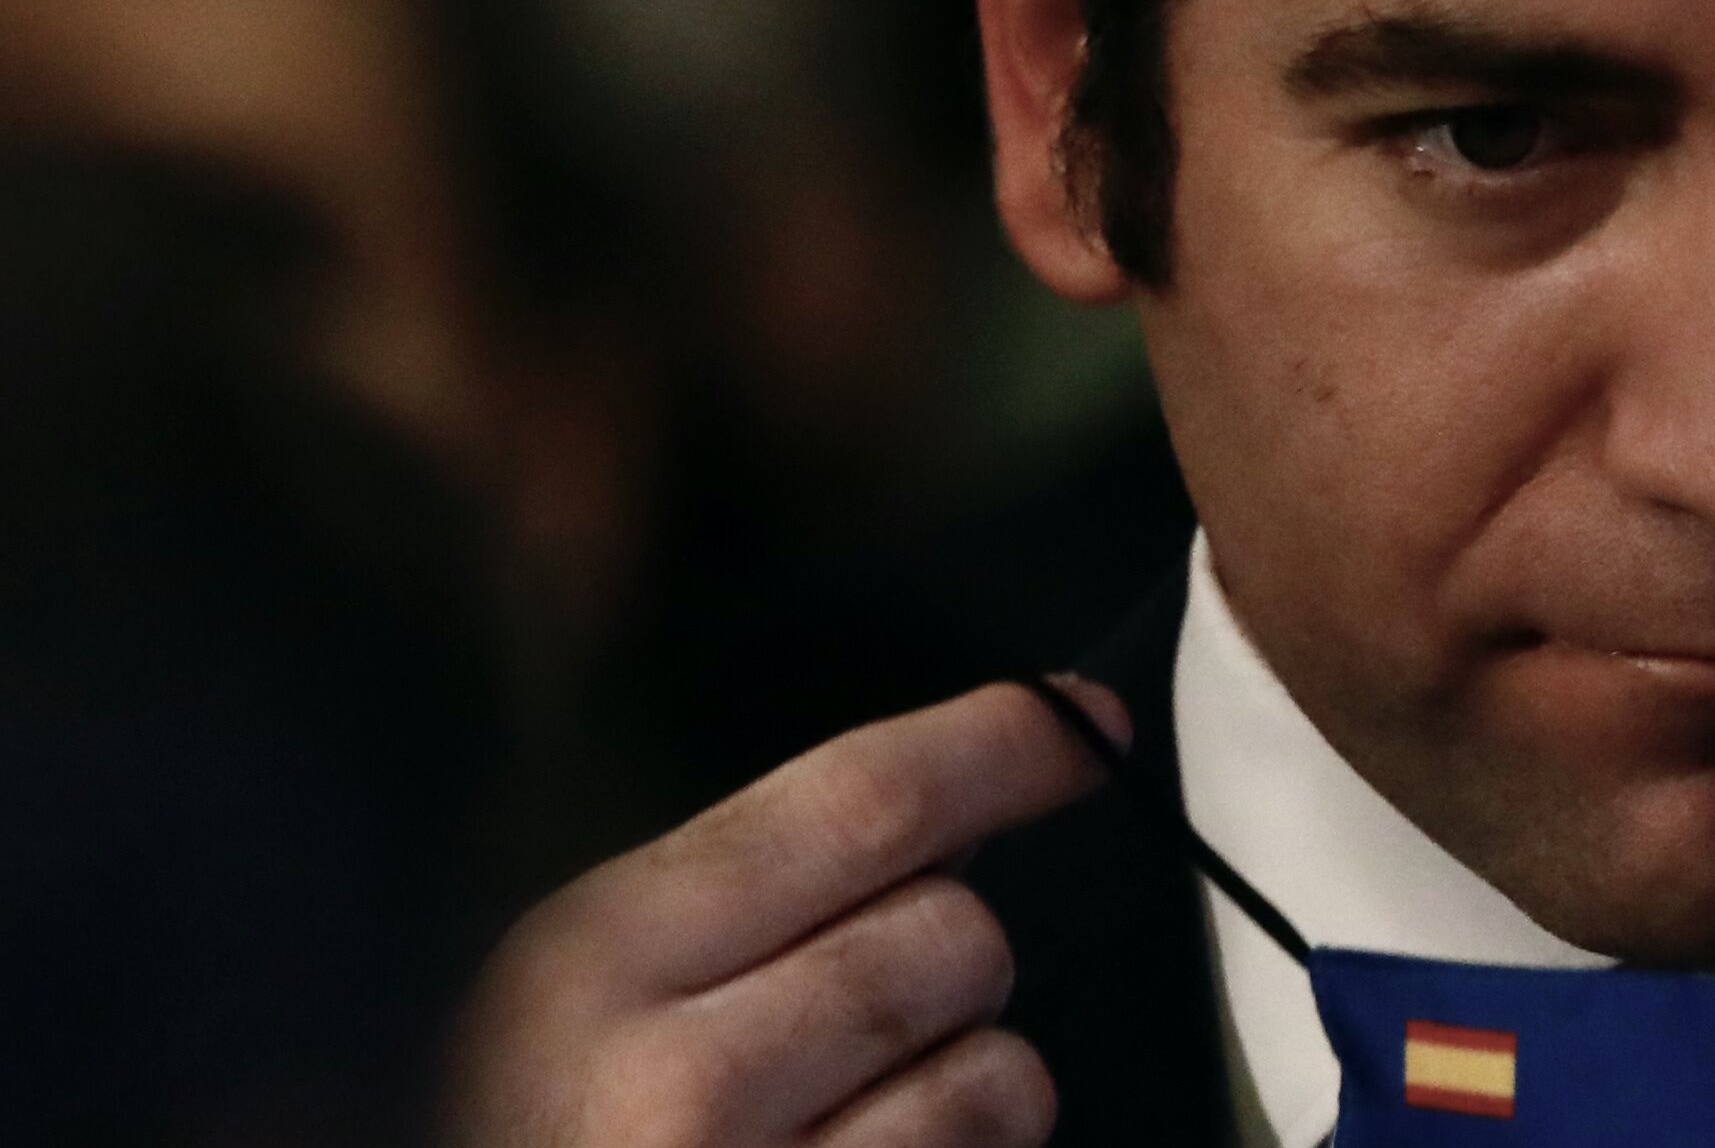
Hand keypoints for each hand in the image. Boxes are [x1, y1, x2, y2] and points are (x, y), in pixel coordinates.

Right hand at [447, 679, 1123, 1147]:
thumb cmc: (514, 1132)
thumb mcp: (562, 998)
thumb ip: (733, 905)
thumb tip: (950, 823)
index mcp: (595, 962)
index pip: (858, 803)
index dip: (998, 748)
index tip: (1083, 725)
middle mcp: (678, 1082)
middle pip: (954, 934)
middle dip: (953, 958)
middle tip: (868, 1019)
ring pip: (998, 1077)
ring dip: (970, 1087)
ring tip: (855, 1124)